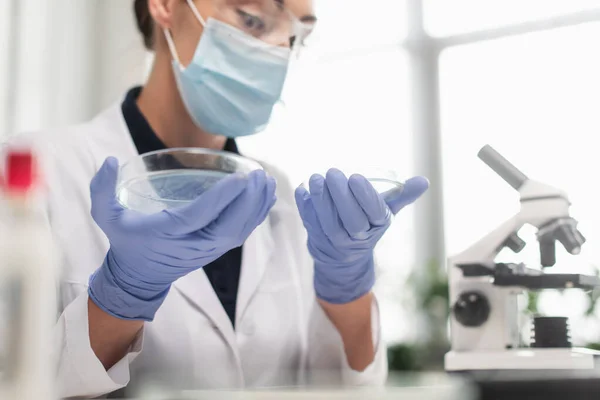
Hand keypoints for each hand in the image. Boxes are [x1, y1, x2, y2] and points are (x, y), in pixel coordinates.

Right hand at [88, 157, 275, 320]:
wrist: (138, 276)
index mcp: (166, 233)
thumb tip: (110, 161)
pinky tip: (266, 196)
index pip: (199, 216)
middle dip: (247, 202)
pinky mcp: (215, 250)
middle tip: (259, 174)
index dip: (221, 199)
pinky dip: (256, 215)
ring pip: (239, 231)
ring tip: (267, 180)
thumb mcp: (106, 217)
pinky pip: (241, 234)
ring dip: (256, 207)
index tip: (240, 178)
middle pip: (227, 226)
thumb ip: (102, 190)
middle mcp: (191, 245)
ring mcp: (207, 250)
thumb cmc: (125, 241)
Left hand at [294, 169, 427, 303]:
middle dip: (340, 196)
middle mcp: (358, 236)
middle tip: (332, 172)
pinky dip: (304, 207)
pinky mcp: (316, 237)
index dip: (365, 196)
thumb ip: (402, 195)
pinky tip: (301, 190)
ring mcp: (336, 240)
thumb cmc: (367, 223)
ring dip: (320, 200)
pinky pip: (309, 223)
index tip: (355, 177)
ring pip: (328, 222)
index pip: (373, 212)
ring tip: (315, 178)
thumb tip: (424, 181)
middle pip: (350, 219)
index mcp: (377, 225)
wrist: (344, 255)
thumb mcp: (385, 211)